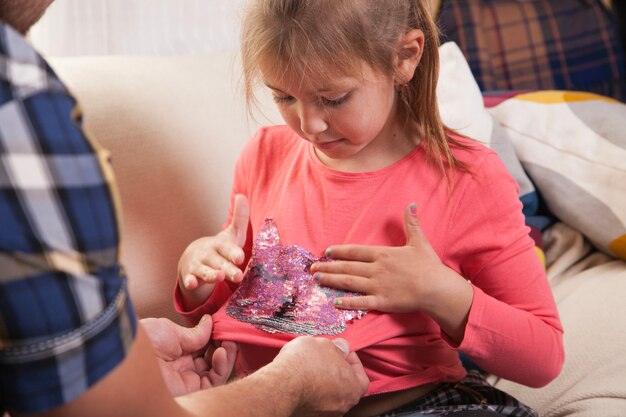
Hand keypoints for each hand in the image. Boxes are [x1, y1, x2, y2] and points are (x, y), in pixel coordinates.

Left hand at [140, 315, 236, 396]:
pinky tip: (222, 352)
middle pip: (211, 358)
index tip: (223, 326)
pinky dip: (222, 367)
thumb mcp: (172, 331)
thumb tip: (210, 322)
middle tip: (229, 334)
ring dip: (226, 356)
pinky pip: (213, 381)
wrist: (132, 361)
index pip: (202, 346)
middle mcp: (182, 366)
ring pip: (216, 371)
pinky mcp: (191, 391)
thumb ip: (194, 333)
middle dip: (223, 345)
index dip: (214, 336)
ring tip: (228, 342)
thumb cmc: (145, 342)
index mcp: (174, 350)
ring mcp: (186, 379)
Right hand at [177, 194, 248, 303]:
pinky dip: (189, 281)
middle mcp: (209, 254)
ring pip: (205, 271)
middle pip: (219, 262)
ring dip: (211, 275)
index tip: (240, 257)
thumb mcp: (231, 235)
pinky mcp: (190, 275)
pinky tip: (191, 283)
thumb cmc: (220, 247)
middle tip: (238, 275)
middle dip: (228, 268)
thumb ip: (240, 218)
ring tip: (219, 277)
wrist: (194, 257)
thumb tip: (242, 195)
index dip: (234, 252)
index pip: (228, 248)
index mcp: (220, 244)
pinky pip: (189, 279)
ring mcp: (198, 264)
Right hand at [274, 336, 368, 416]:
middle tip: (325, 357)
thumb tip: (341, 348)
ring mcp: (323, 414)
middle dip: (335, 370)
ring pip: (327, 395)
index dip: (353, 361)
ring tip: (308, 366)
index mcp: (353, 390)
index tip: (343, 352)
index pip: (361, 376)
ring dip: (321, 381)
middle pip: (343, 386)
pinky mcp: (306, 416)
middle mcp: (341, 407)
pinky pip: (312, 400)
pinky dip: (308, 391)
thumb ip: (338, 348)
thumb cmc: (306, 364)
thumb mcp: (326, 344)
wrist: (281, 384)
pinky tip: (299, 377)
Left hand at [312, 203, 472, 342]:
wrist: (437, 287)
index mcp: (383, 254)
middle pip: (347, 267)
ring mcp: (377, 286)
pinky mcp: (382, 301)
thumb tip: (411, 204)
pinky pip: (361, 302)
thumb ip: (411, 223)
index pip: (356, 251)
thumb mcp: (419, 241)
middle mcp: (376, 269)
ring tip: (317, 280)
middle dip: (328, 267)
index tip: (327, 252)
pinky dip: (347, 302)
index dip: (340, 251)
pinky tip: (335, 302)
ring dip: (331, 281)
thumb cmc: (428, 265)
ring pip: (349, 282)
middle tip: (312, 268)